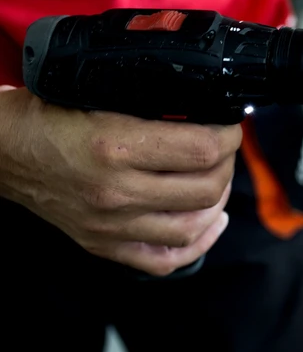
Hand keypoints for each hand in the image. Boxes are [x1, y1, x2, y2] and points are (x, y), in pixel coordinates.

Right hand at [0, 87, 238, 275]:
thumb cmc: (50, 115)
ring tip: (218, 180)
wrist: (3, 151)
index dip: (229, 136)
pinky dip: (196, 244)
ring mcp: (110, 225)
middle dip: (227, 164)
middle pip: (205, 189)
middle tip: (225, 148)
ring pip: (191, 226)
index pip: (202, 149)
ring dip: (216, 202)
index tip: (231, 125)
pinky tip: (211, 223)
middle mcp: (116, 191)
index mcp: (117, 146)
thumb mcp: (101, 91)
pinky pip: (163, 260)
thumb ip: (151, 100)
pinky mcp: (103, 244)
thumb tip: (205, 100)